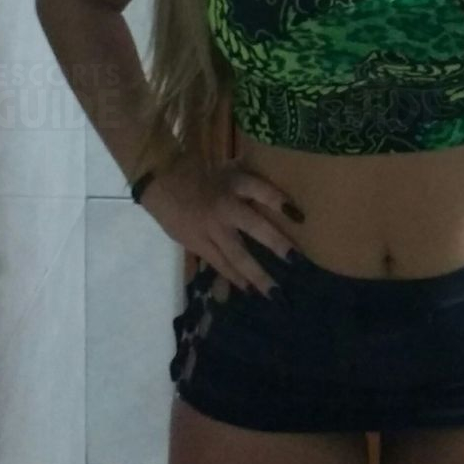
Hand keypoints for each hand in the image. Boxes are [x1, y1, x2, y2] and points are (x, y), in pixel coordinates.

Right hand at [140, 152, 305, 295]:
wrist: (162, 182)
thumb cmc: (202, 175)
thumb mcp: (229, 170)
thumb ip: (252, 180)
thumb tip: (282, 193)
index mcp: (234, 183)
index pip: (262, 191)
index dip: (281, 203)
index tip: (301, 217)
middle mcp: (225, 207)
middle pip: (255, 226)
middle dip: (277, 244)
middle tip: (297, 262)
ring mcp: (211, 229)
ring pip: (237, 255)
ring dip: (257, 274)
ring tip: (275, 293)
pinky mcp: (198, 244)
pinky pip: (220, 264)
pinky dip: (234, 278)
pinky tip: (248, 290)